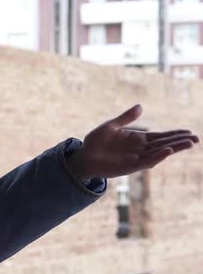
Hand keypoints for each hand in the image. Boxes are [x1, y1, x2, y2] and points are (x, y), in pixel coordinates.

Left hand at [68, 104, 199, 179]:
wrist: (83, 156)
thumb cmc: (95, 142)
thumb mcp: (111, 126)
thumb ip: (125, 118)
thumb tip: (140, 106)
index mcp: (137, 139)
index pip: (160, 136)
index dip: (173, 134)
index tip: (188, 131)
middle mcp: (139, 149)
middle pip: (164, 144)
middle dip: (179, 141)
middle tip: (196, 138)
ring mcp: (135, 158)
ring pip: (159, 153)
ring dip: (173, 148)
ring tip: (189, 143)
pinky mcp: (129, 167)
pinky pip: (146, 162)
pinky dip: (157, 157)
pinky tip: (167, 151)